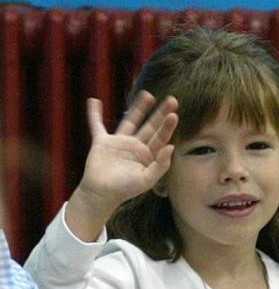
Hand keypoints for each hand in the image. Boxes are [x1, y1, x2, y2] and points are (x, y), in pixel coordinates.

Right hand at [66, 93, 177, 240]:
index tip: (174, 114)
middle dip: (160, 113)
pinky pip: (97, 125)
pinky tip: (94, 101)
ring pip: (130, 121)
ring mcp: (120, 142)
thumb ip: (160, 165)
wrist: (102, 194)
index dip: (167, 126)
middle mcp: (136, 146)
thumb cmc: (126, 189)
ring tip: (148, 94)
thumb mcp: (147, 179)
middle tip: (172, 100)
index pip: (161, 138)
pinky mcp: (102, 142)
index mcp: (149, 155)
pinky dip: (94, 114)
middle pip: (151, 126)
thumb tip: (171, 146)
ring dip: (138, 108)